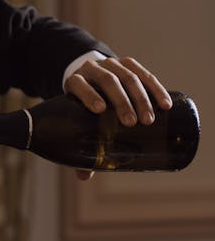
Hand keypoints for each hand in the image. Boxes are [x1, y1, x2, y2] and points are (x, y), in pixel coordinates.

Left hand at [65, 55, 171, 180]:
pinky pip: (144, 73)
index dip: (88, 95)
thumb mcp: (76, 118)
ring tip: (149, 119)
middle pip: (108, 81)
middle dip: (122, 101)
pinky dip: (156, 88)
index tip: (99, 110)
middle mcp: (92, 69)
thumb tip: (84, 176)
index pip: (79, 85)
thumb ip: (80, 143)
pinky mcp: (128, 63)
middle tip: (132, 122)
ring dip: (141, 98)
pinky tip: (165, 104)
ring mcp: (111, 64)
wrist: (90, 76)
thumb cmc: (82, 105)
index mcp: (75, 82)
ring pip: (128, 77)